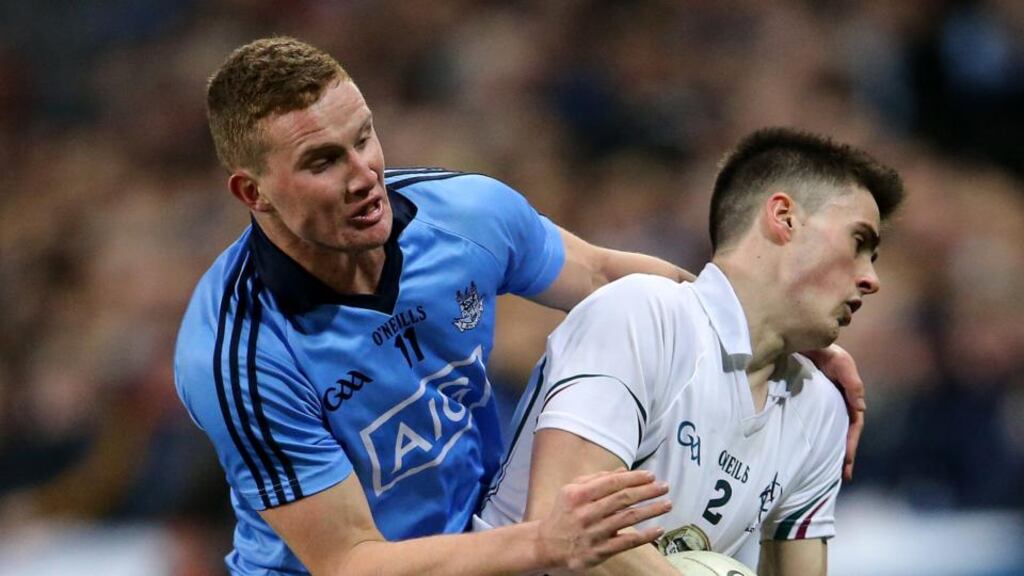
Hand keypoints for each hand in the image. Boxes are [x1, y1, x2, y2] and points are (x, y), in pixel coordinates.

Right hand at [535, 468, 670, 571]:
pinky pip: (626, 542)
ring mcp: (593, 533)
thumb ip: (596, 479)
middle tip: (664, 487)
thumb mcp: (571, 490)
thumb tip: (623, 472)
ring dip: (651, 510)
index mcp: (578, 495)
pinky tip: (658, 529)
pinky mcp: (599, 551)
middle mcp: (586, 513)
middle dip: (647, 491)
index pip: (612, 483)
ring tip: (667, 504)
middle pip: (623, 499)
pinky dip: (644, 536)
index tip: (651, 476)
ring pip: (628, 519)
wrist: (546, 545)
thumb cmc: (563, 514)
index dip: (634, 478)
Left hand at [802, 344, 864, 481]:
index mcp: (848, 395)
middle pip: (844, 433)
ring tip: (830, 473)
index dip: (852, 443)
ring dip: (833, 451)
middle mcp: (838, 402)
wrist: (800, 342)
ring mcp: (824, 404)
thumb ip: (852, 382)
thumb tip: (862, 408)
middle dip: (845, 455)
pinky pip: (816, 424)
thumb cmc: (823, 351)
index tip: (847, 460)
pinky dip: (818, 439)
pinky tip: (812, 453)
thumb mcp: (840, 362)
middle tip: (842, 476)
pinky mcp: (810, 403)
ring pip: (831, 431)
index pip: (854, 423)